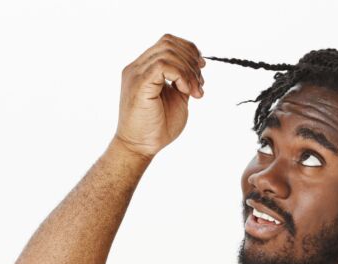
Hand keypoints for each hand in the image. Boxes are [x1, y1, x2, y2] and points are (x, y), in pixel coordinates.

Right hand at [112, 33, 204, 159]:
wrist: (139, 148)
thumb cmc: (156, 128)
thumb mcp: (176, 98)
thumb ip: (182, 80)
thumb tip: (197, 66)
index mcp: (144, 69)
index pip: (167, 42)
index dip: (188, 50)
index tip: (201, 68)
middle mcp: (137, 68)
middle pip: (169, 42)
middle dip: (191, 59)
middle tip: (199, 84)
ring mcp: (136, 74)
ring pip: (168, 52)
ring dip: (188, 70)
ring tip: (194, 91)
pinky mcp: (139, 84)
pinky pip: (163, 65)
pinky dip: (181, 76)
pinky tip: (185, 92)